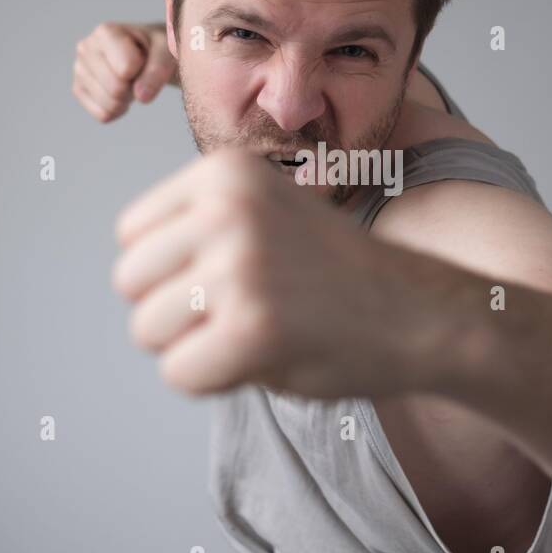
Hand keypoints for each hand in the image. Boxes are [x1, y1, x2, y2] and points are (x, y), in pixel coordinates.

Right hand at [71, 22, 175, 121]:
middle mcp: (86, 48)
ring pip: (109, 105)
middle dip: (135, 87)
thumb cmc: (156, 48)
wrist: (148, 52)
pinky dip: (118, 109)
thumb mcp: (166, 52)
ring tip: (130, 79)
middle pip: (116, 89)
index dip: (144, 70)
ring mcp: (79, 70)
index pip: (127, 69)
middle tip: (139, 73)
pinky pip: (103, 115)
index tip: (145, 58)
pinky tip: (120, 91)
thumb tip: (141, 97)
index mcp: (105, 32)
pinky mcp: (79, 90)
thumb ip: (158, 71)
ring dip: (127, 99)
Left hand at [110, 149, 432, 398]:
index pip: (131, 235)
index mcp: (225, 171)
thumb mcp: (264, 214)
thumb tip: (129, 272)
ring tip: (258, 330)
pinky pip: (180, 374)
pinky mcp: (250, 328)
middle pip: (130, 282)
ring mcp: (239, 266)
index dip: (172, 269)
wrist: (422, 315)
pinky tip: (266, 358)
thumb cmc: (337, 275)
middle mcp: (226, 208)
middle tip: (243, 311)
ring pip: (147, 331)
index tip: (230, 276)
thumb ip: (198, 227)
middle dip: (174, 310)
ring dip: (194, 346)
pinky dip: (215, 381)